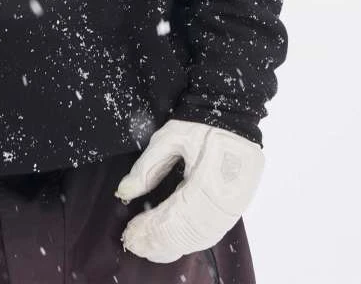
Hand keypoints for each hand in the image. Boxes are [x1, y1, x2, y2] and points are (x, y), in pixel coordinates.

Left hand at [115, 119, 263, 262]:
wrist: (234, 115)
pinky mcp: (236, 207)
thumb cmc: (200, 123)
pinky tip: (167, 242)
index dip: (152, 229)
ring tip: (145, 245)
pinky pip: (211, 233)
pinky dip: (187, 241)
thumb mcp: (169, 136)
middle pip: (190, 234)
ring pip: (201, 238)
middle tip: (133, 242)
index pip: (177, 215)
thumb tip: (124, 192)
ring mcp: (236, 205)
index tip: (130, 233)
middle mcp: (228, 199)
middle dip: (158, 242)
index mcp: (211, 178)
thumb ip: (147, 167)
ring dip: (171, 246)